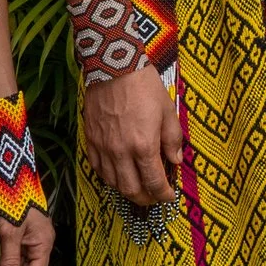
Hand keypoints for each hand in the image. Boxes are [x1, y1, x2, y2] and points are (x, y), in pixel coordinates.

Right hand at [81, 65, 179, 206]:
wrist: (113, 66)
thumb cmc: (144, 86)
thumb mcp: (168, 111)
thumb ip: (172, 140)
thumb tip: (175, 160)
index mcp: (143, 146)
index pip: (154, 182)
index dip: (164, 195)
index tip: (169, 196)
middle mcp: (121, 152)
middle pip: (131, 190)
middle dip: (145, 199)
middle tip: (154, 197)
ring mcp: (103, 147)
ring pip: (113, 183)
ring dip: (127, 190)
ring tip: (137, 187)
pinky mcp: (90, 139)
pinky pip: (97, 168)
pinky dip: (109, 177)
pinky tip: (117, 174)